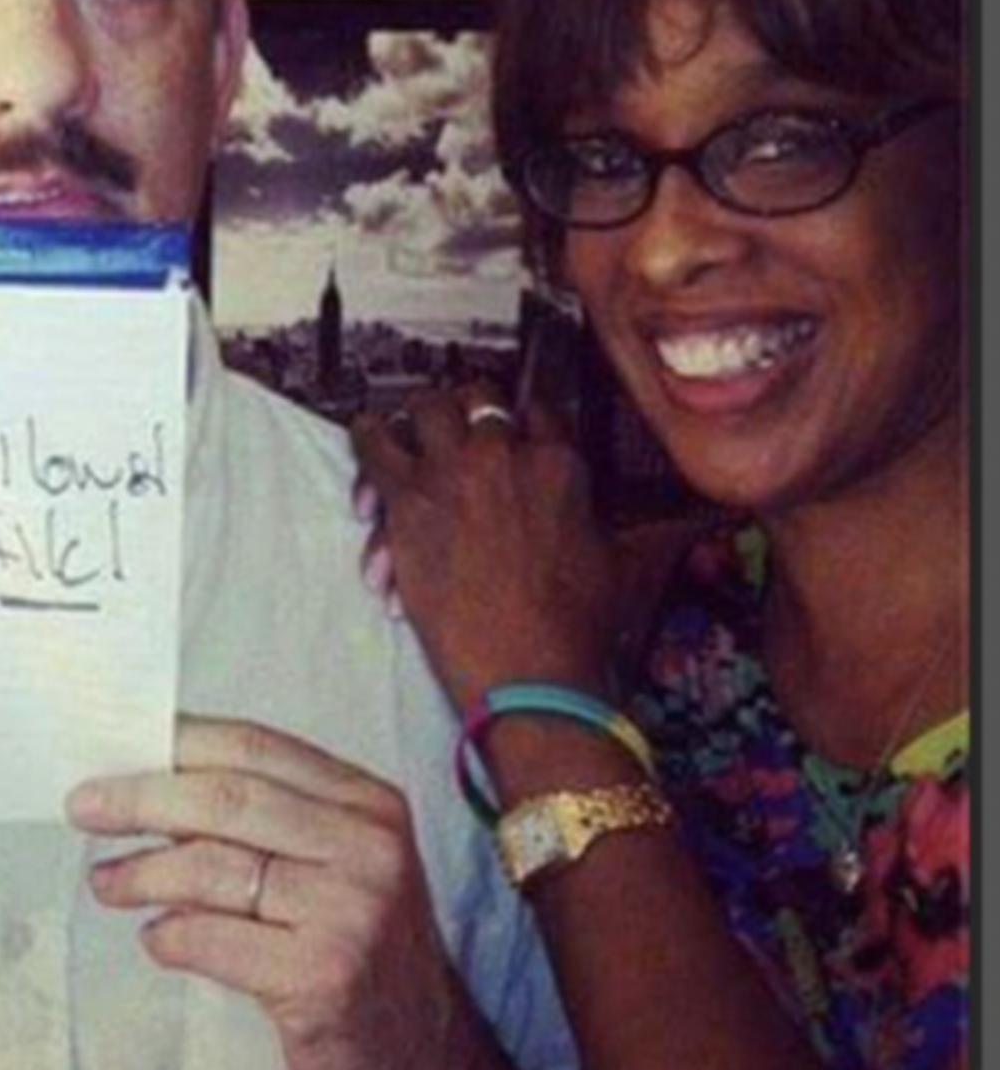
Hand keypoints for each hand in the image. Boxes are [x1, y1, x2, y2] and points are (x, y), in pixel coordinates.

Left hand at [68, 717, 478, 1069]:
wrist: (418, 1056)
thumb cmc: (351, 943)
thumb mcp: (328, 861)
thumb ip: (261, 817)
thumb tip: (146, 776)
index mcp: (366, 800)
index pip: (252, 746)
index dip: (173, 742)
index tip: (111, 748)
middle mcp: (368, 846)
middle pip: (227, 798)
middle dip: (141, 798)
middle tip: (82, 807)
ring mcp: (352, 912)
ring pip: (214, 868)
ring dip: (142, 872)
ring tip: (105, 882)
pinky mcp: (325, 977)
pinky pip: (215, 940)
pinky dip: (169, 935)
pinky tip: (156, 938)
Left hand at [348, 384, 635, 706]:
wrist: (529, 673)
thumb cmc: (575, 628)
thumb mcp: (625, 564)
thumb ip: (648, 528)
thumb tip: (701, 520)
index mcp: (559, 465)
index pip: (535, 410)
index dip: (515, 418)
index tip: (503, 429)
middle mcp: (505, 455)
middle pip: (476, 397)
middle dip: (463, 409)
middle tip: (452, 429)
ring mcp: (454, 471)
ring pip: (424, 409)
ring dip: (412, 420)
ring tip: (403, 433)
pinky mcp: (408, 498)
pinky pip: (374, 445)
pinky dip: (368, 441)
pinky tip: (368, 442)